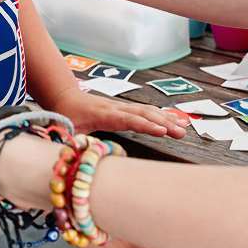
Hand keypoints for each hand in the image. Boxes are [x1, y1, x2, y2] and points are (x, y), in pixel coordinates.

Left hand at [47, 87, 187, 139]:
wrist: (64, 96)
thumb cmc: (65, 114)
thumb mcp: (64, 127)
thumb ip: (69, 139)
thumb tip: (73, 151)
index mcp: (103, 114)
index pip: (128, 120)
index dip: (146, 126)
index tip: (163, 132)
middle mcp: (115, 108)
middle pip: (143, 114)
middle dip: (164, 123)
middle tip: (182, 133)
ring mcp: (120, 107)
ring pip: (147, 111)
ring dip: (165, 118)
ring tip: (183, 127)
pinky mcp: (123, 108)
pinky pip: (144, 111)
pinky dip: (159, 115)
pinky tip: (172, 119)